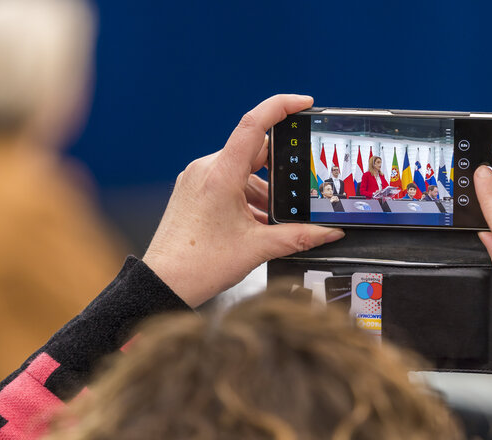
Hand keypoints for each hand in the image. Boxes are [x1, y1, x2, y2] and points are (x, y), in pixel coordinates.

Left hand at [143, 95, 344, 307]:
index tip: (304, 103)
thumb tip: (328, 232)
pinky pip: (227, 184)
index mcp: (220, 175)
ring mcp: (196, 180)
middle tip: (296, 195)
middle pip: (253, 154)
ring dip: (262, 194)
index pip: (254, 125)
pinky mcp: (192, 192)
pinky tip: (255, 225)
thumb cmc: (197, 266)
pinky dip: (246, 199)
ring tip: (271, 225)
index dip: (281, 107)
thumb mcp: (257, 249)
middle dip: (279, 175)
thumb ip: (298, 237)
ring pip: (241, 174)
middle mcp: (205, 170)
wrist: (163, 283)